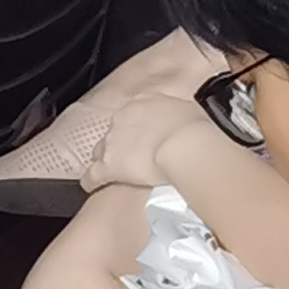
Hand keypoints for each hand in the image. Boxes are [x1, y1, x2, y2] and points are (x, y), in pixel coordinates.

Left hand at [83, 91, 211, 194]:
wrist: (187, 144)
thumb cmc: (198, 129)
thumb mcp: (194, 114)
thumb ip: (184, 116)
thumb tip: (190, 122)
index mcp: (144, 103)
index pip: (133, 114)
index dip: (138, 127)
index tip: (145, 136)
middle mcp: (123, 118)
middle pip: (115, 132)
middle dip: (120, 144)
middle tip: (133, 157)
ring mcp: (112, 142)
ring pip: (101, 151)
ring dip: (106, 159)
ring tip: (113, 171)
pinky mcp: (108, 166)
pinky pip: (93, 174)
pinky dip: (91, 180)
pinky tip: (90, 186)